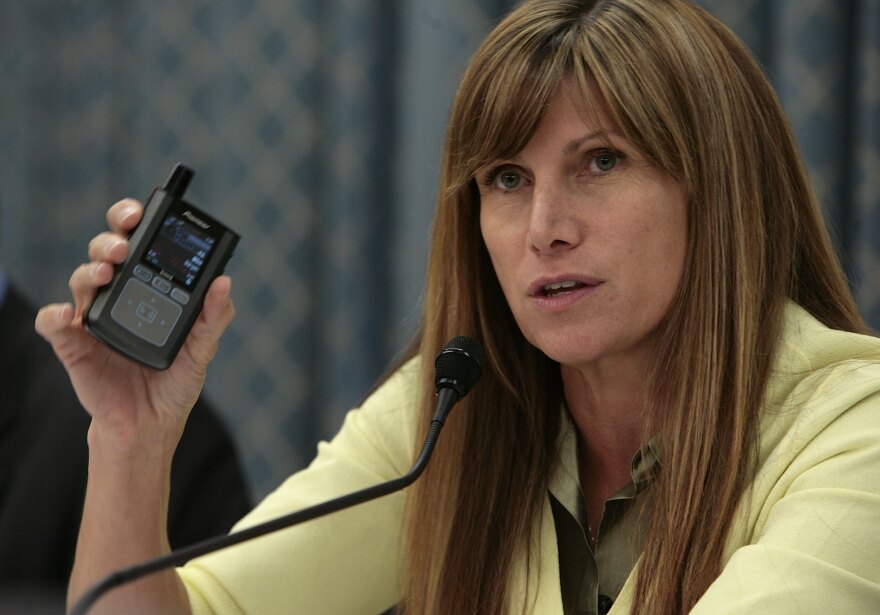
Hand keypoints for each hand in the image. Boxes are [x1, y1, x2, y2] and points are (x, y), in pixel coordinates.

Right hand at [35, 198, 235, 449]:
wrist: (152, 424)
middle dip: (110, 239)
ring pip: (82, 280)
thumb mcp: (202, 349)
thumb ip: (214, 317)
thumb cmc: (175, 381)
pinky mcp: (74, 346)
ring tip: (106, 272)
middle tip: (122, 245)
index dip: (133, 221)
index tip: (142, 212)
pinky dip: (54, 317)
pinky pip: (55, 325)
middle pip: (104, 253)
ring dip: (90, 270)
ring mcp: (93, 319)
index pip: (137, 243)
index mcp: (147, 289)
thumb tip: (224, 282)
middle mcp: (118, 296)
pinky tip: (64, 316)